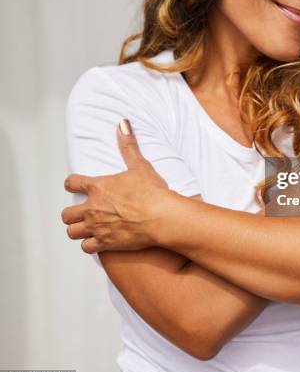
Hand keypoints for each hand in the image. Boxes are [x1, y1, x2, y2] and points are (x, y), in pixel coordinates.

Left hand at [61, 119, 172, 252]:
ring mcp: (97, 227)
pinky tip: (97, 240)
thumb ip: (128, 145)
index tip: (74, 185)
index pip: (71, 183)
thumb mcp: (140, 165)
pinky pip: (86, 248)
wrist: (161, 217)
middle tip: (81, 211)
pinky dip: (90, 244)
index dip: (71, 183)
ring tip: (86, 227)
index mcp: (98, 187)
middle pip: (66, 214)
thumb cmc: (152, 191)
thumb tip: (123, 123)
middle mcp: (92, 208)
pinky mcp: (105, 243)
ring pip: (72, 232)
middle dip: (71, 213)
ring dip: (78, 229)